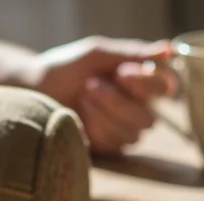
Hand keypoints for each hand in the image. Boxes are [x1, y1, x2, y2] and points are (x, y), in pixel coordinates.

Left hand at [19, 37, 178, 154]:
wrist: (34, 92)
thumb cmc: (66, 68)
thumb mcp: (97, 54)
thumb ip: (131, 53)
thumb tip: (169, 51)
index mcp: (140, 81)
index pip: (165, 87)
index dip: (146, 83)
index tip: (121, 72)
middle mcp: (139, 107)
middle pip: (149, 118)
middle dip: (116, 102)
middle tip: (89, 85)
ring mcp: (125, 130)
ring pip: (133, 134)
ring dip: (103, 115)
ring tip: (82, 98)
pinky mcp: (108, 147)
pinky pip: (114, 145)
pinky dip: (94, 129)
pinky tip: (78, 117)